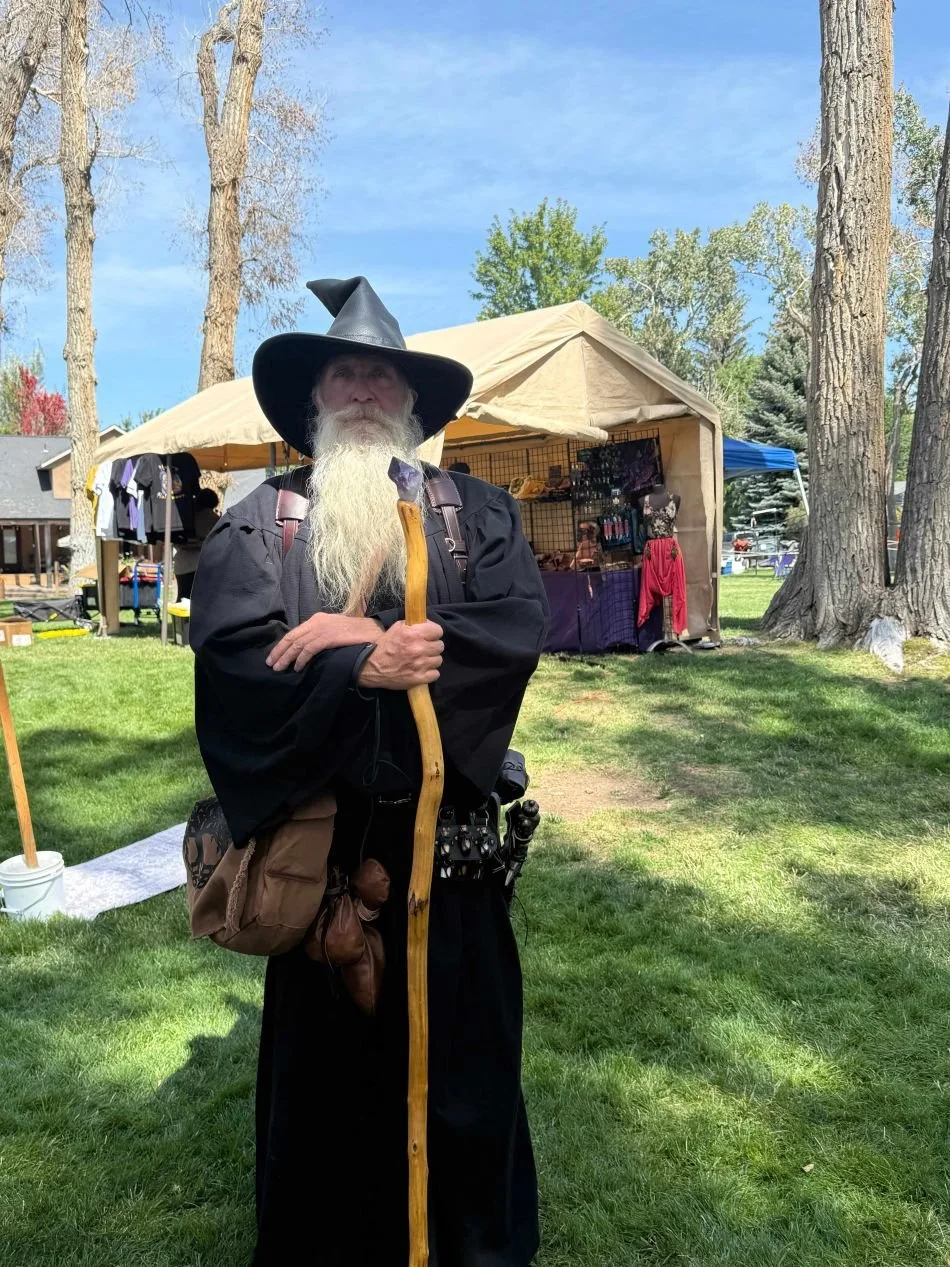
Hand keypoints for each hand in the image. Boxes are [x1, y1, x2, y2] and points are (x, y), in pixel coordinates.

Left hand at [267, 613, 382, 672]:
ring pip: (298, 644)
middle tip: (271, 664)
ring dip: (287, 657)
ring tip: (280, 668)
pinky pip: (309, 649)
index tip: (274, 656)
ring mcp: (323, 628)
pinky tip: (297, 667)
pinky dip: (301, 659)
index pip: (295, 632)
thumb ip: (322, 637)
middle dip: (280, 652)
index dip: (282, 645)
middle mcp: (317, 621)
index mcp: (318, 619)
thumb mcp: (336, 631)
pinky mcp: (329, 636)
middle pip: (292, 637)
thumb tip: (308, 649)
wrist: (376, 632)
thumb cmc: (359, 634)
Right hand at [357, 620, 443, 690]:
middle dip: (432, 646)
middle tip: (423, 648)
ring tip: (421, 660)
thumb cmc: (385, 646)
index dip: (433, 633)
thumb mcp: (397, 628)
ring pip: (438, 660)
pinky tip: (421, 670)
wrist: (372, 667)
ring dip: (431, 660)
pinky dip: (430, 673)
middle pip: (440, 646)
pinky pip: (435, 674)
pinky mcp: (419, 678)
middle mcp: (418, 648)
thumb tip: (427, 623)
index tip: (429, 636)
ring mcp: (420, 665)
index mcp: (413, 634)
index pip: (438, 630)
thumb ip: (414, 624)